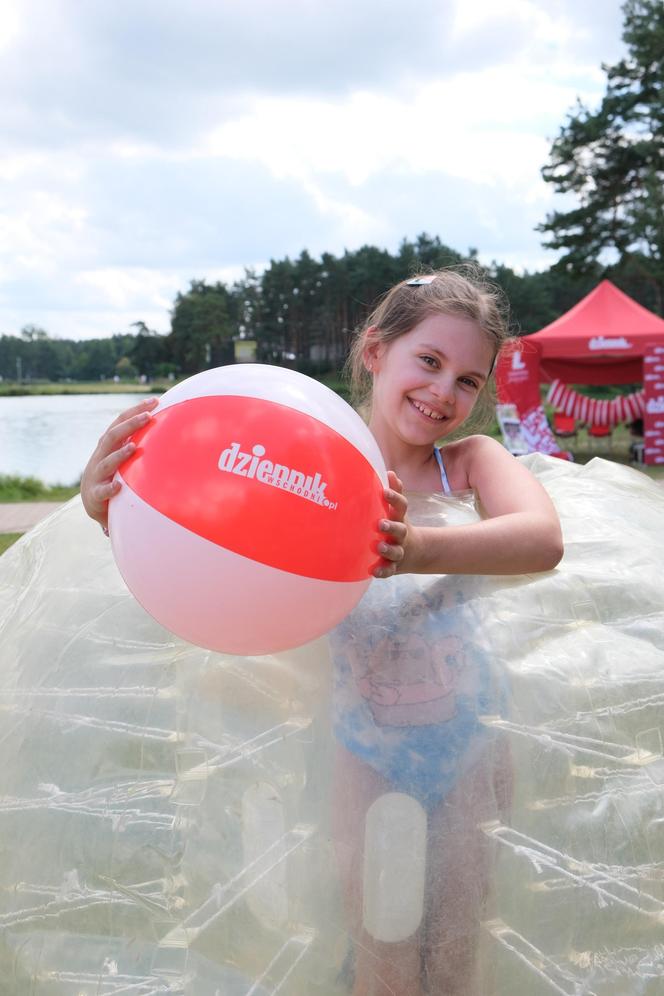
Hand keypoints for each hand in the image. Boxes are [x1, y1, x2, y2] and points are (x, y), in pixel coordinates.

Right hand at [80, 396, 158, 528]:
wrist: (92, 499)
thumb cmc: (113, 472)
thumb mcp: (122, 454)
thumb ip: (137, 440)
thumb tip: (168, 426)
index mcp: (108, 444)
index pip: (120, 421)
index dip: (136, 410)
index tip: (155, 401)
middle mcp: (101, 455)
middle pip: (113, 436)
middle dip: (129, 425)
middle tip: (147, 416)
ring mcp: (97, 474)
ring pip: (106, 462)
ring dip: (119, 454)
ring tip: (133, 447)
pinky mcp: (95, 494)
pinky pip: (103, 491)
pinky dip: (110, 488)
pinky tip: (118, 486)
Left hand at [373, 471, 408, 578]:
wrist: (415, 552)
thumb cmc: (398, 525)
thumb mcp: (398, 510)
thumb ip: (394, 492)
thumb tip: (389, 471)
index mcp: (400, 518)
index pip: (401, 506)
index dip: (394, 498)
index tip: (384, 491)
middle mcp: (401, 535)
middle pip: (400, 530)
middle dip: (391, 526)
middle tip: (380, 524)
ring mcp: (399, 551)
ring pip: (395, 551)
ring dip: (388, 549)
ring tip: (379, 547)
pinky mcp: (393, 566)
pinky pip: (389, 570)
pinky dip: (382, 571)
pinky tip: (372, 570)